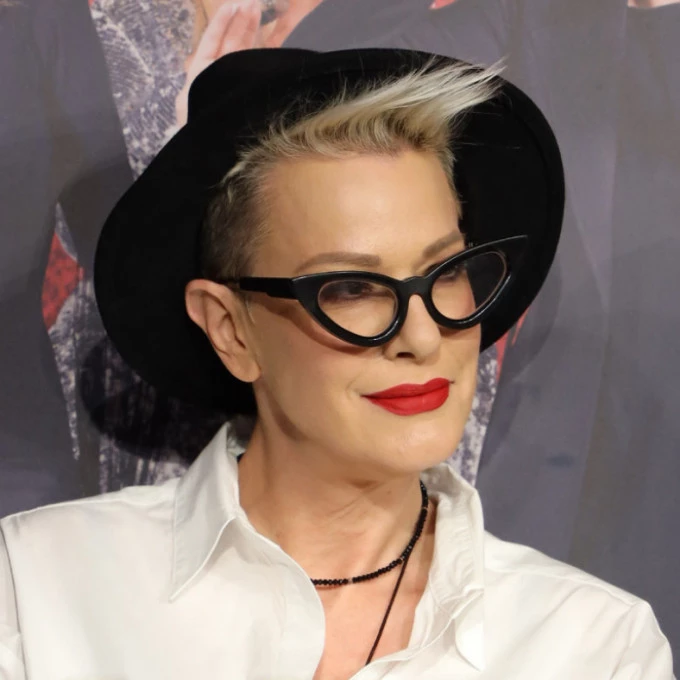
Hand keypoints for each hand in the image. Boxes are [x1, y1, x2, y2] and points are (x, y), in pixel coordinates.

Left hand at [176, 1, 261, 126]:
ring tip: (257, 9)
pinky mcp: (254, 93)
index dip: (221, 23)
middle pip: (231, 43)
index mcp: (202, 75)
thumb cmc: (201, 126)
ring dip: (251, 30)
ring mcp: (239, 84)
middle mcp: (221, 77)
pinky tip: (273, 37)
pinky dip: (266, 52)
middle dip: (240, 22)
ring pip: (246, 52)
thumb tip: (205, 62)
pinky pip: (259, 68)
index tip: (231, 5)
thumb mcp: (190, 98)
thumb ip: (199, 78)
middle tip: (252, 3)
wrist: (216, 153)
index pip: (211, 42)